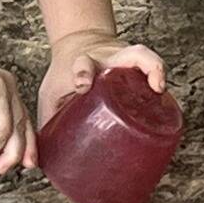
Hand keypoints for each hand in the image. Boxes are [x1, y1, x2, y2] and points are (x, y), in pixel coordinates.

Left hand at [38, 30, 166, 128]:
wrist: (77, 43)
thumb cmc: (63, 75)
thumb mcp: (51, 94)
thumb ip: (48, 122)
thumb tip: (41, 159)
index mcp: (83, 64)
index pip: (83, 64)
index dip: (83, 73)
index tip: (82, 85)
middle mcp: (107, 59)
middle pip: (125, 53)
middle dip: (136, 63)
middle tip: (140, 81)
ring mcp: (123, 58)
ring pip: (142, 55)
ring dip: (154, 68)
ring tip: (159, 88)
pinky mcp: (135, 63)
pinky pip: (152, 65)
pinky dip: (159, 75)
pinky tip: (162, 92)